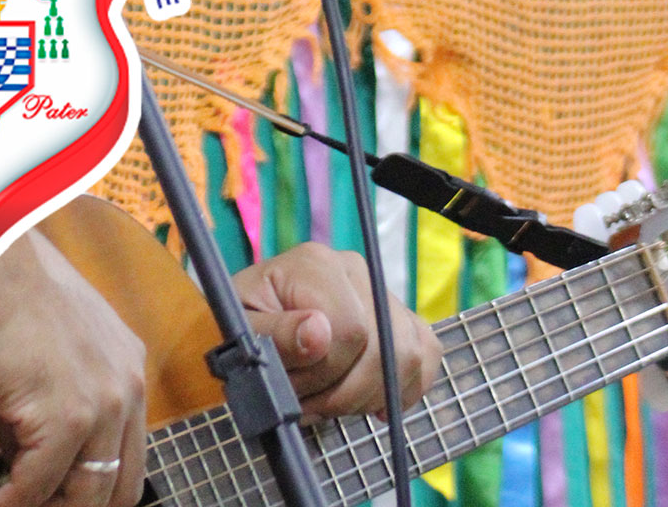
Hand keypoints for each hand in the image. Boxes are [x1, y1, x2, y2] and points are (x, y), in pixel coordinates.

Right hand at [0, 231, 146, 506]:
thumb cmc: (3, 287)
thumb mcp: (54, 336)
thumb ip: (60, 388)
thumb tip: (32, 446)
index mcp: (128, 362)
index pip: (128, 451)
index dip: (93, 483)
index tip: (58, 494)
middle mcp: (127, 386)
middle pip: (118, 485)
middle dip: (76, 505)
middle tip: (39, 506)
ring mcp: (102, 405)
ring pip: (84, 497)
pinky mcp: (66, 420)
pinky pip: (35, 488)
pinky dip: (8, 506)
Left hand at [234, 243, 440, 419]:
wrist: (250, 321)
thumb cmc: (240, 326)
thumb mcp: (241, 331)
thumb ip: (276, 334)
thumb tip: (319, 333)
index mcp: (315, 264)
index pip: (351, 329)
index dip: (325, 373)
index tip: (293, 387)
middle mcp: (355, 269)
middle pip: (385, 347)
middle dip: (344, 393)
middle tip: (307, 402)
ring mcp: (380, 291)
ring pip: (410, 354)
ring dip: (370, 396)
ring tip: (331, 402)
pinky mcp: (397, 316)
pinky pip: (427, 352)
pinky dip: (405, 388)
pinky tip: (371, 403)